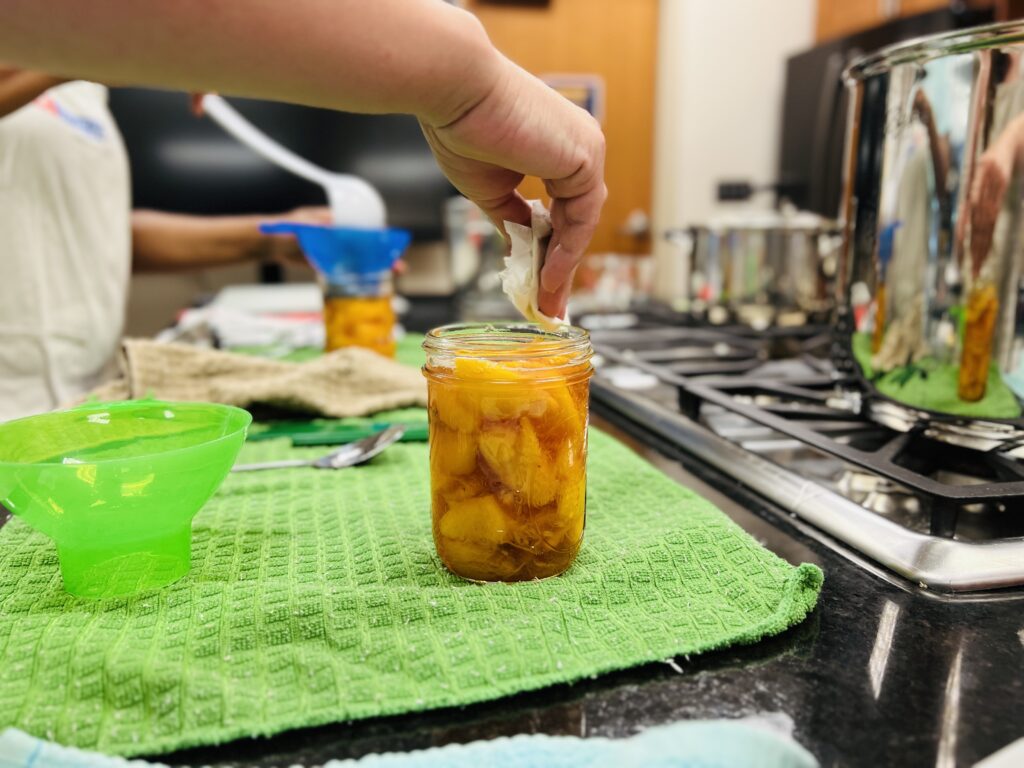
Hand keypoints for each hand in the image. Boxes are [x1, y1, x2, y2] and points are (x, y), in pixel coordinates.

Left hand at [257, 206, 406, 274]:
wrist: (269, 244)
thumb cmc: (286, 229)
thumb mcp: (306, 227)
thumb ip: (323, 229)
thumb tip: (337, 227)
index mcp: (337, 220)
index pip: (363, 227)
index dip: (378, 237)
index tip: (390, 245)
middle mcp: (339, 234)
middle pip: (365, 244)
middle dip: (381, 255)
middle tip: (397, 266)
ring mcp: (334, 248)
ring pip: (358, 258)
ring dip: (373, 267)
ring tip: (391, 274)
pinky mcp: (328, 261)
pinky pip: (346, 269)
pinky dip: (358, 275)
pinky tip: (370, 282)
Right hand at [421, 58, 606, 318]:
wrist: (454, 90)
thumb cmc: (462, 124)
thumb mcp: (490, 188)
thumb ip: (512, 218)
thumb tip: (522, 250)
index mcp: (557, 148)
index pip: (564, 212)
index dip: (551, 253)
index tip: (540, 287)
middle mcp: (578, 146)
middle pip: (577, 221)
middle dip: (561, 268)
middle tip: (549, 305)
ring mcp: (586, 149)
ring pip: (581, 223)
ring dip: (564, 267)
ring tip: (547, 301)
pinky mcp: (585, 157)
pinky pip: (582, 219)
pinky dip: (567, 251)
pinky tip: (549, 276)